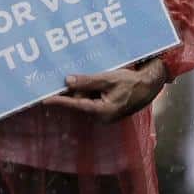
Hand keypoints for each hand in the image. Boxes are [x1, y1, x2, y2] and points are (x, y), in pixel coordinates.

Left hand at [46, 60, 168, 121]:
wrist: (150, 86)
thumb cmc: (132, 82)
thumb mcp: (109, 79)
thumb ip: (88, 80)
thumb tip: (67, 81)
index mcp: (102, 111)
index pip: (75, 105)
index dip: (59, 100)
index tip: (43, 99)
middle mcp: (101, 116)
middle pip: (80, 101)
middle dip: (74, 89)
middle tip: (62, 78)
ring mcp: (104, 114)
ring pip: (86, 100)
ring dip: (83, 88)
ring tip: (80, 77)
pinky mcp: (107, 109)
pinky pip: (93, 99)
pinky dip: (90, 90)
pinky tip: (92, 81)